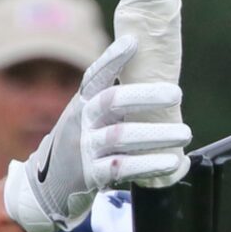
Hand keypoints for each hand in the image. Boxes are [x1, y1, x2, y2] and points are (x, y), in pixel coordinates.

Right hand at [4, 36, 191, 231]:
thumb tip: (154, 74)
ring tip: (184, 134)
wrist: (46, 188)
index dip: (113, 59)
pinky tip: (171, 162)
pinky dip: (149, 164)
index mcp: (82, 103)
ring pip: (120, 136)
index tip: (133, 43)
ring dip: (156, 135)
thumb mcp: (87, 119)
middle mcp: (80, 122)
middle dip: (145, 96)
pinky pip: (122, 167)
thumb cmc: (80, 146)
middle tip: (176, 94)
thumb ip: (113, 102)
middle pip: (110, 102)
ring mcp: (84, 148)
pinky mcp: (90, 175)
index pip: (96, 76)